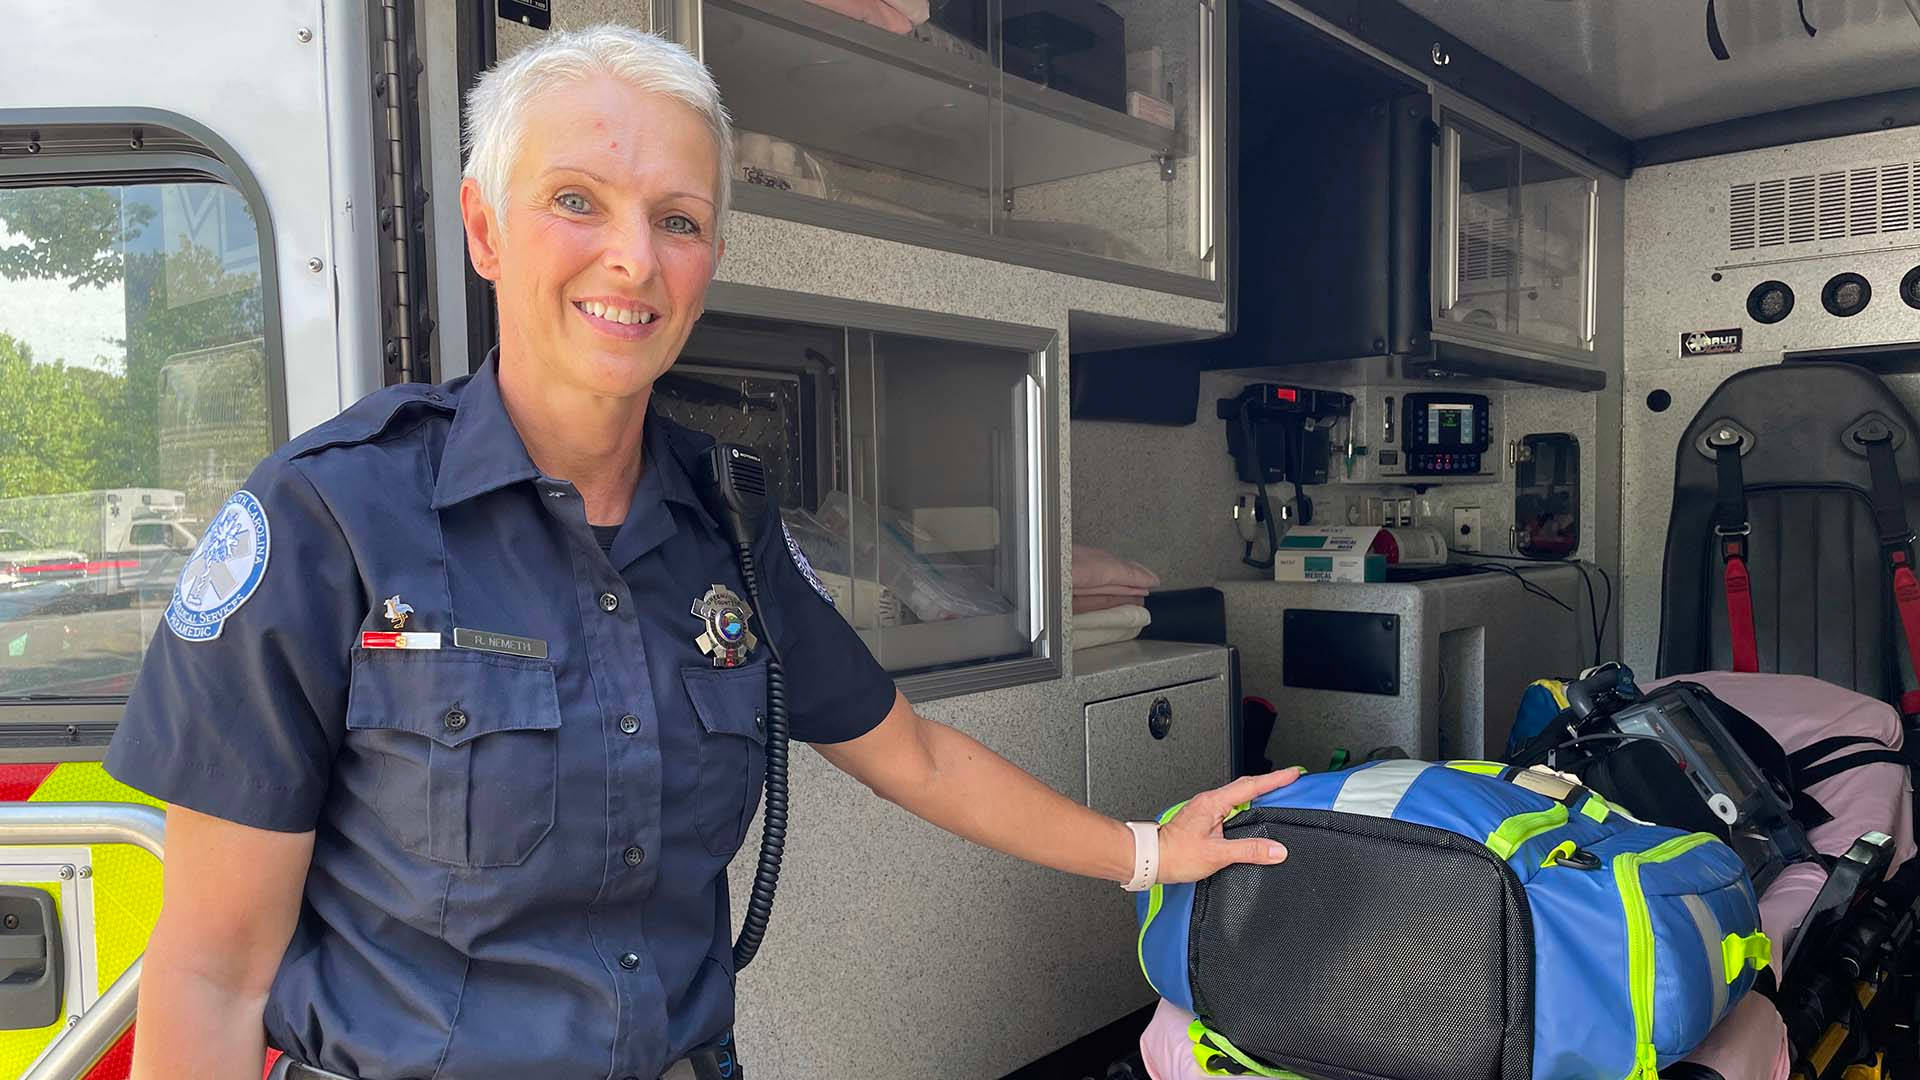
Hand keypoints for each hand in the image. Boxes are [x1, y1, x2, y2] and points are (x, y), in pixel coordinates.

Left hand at [1154, 767, 1302, 884]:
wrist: (1150, 859)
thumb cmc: (1175, 855)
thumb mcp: (1217, 854)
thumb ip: (1249, 850)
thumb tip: (1276, 850)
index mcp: (1213, 803)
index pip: (1251, 786)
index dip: (1274, 779)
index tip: (1293, 773)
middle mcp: (1209, 802)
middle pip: (1245, 787)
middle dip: (1269, 783)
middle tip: (1290, 781)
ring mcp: (1206, 810)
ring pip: (1237, 797)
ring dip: (1257, 794)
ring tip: (1276, 795)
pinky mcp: (1204, 820)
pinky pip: (1230, 808)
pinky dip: (1245, 807)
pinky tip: (1251, 816)